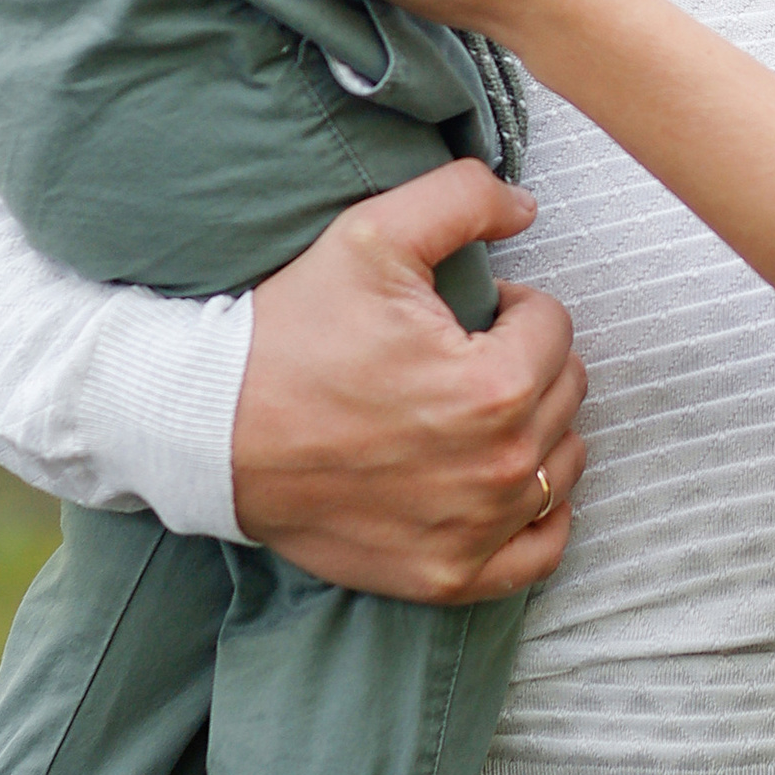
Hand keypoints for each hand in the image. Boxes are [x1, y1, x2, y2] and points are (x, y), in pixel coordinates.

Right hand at [231, 154, 585, 590]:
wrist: (210, 432)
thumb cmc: (289, 333)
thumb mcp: (371, 235)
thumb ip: (464, 198)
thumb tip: (526, 207)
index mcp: (494, 386)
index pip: (554, 327)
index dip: (510, 307)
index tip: (461, 316)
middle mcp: (498, 468)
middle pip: (564, 393)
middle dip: (523, 362)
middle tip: (459, 357)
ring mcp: (476, 531)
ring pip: (560, 464)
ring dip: (534, 431)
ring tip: (471, 412)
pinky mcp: (448, 576)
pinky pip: (540, 551)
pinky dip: (536, 517)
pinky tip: (500, 481)